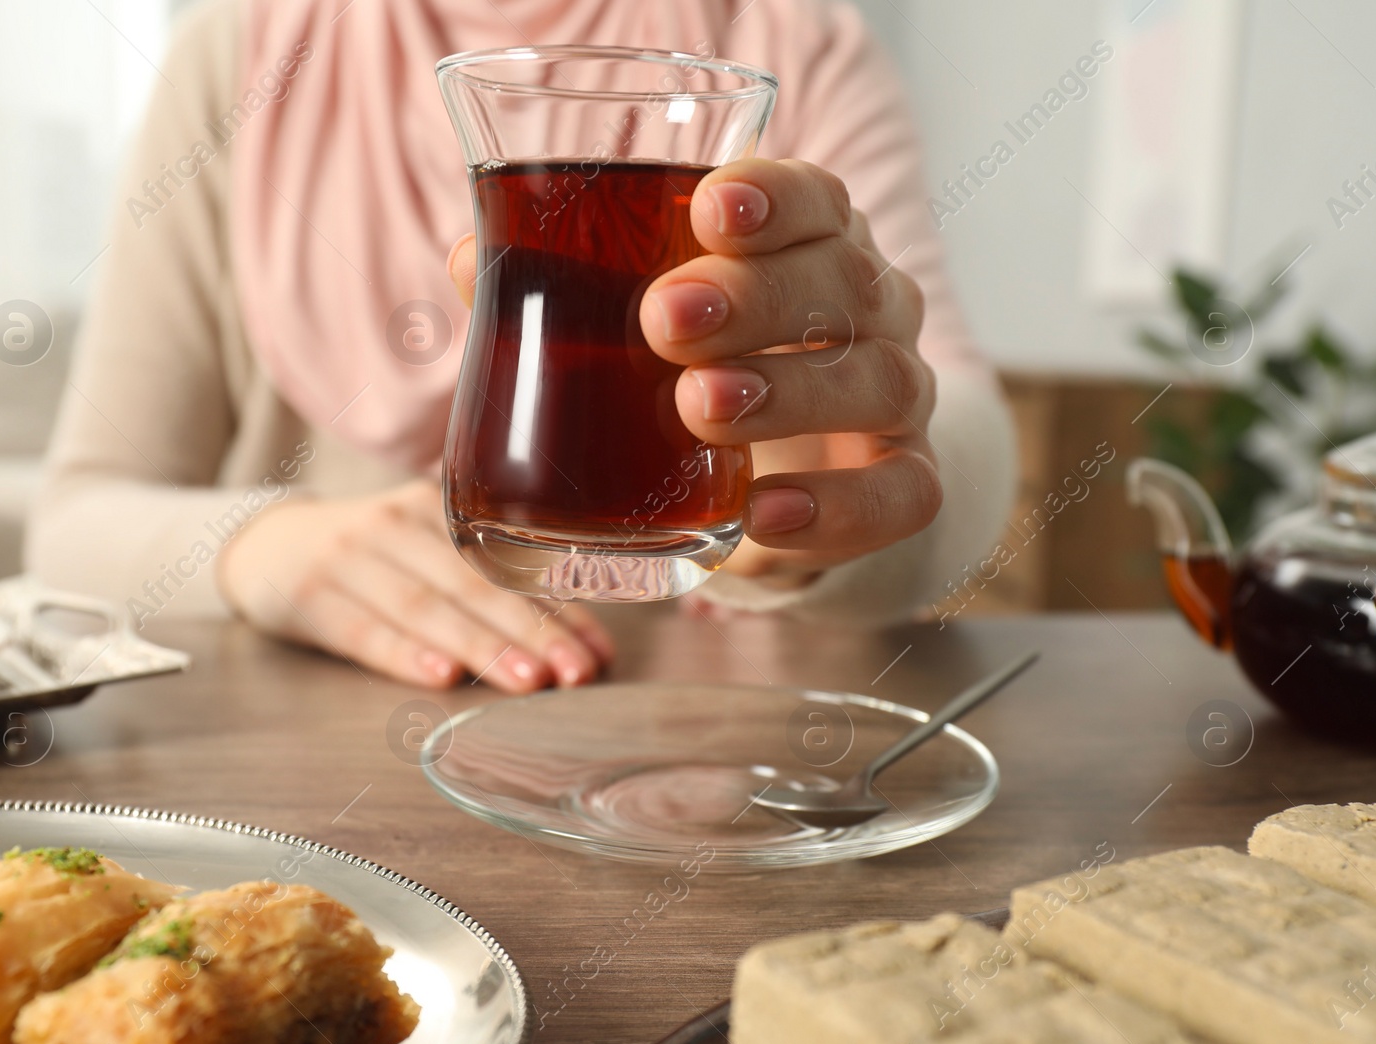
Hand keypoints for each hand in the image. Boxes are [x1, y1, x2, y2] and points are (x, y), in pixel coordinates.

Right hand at [217, 480, 613, 691]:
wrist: (265, 545)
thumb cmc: (369, 560)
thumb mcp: (424, 551)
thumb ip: (483, 585)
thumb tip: (568, 638)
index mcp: (440, 512)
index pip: (510, 566)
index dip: (559, 611)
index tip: (599, 653)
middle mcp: (398, 526)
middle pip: (474, 584)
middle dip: (531, 631)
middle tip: (573, 672)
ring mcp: (350, 557)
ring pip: (426, 606)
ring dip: (480, 646)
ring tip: (526, 680)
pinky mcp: (309, 594)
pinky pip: (364, 629)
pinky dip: (404, 654)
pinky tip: (440, 676)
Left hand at [448, 158, 940, 585]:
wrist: (786, 473)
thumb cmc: (703, 366)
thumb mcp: (638, 322)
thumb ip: (565, 289)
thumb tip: (471, 261)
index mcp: (810, 244)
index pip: (818, 198)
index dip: (776, 198)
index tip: (709, 209)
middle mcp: (871, 308)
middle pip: (846, 282)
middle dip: (757, 296)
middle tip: (665, 320)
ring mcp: (896, 395)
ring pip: (879, 379)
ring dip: (791, 391)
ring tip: (700, 406)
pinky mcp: (904, 481)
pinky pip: (901, 494)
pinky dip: (839, 507)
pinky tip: (764, 513)